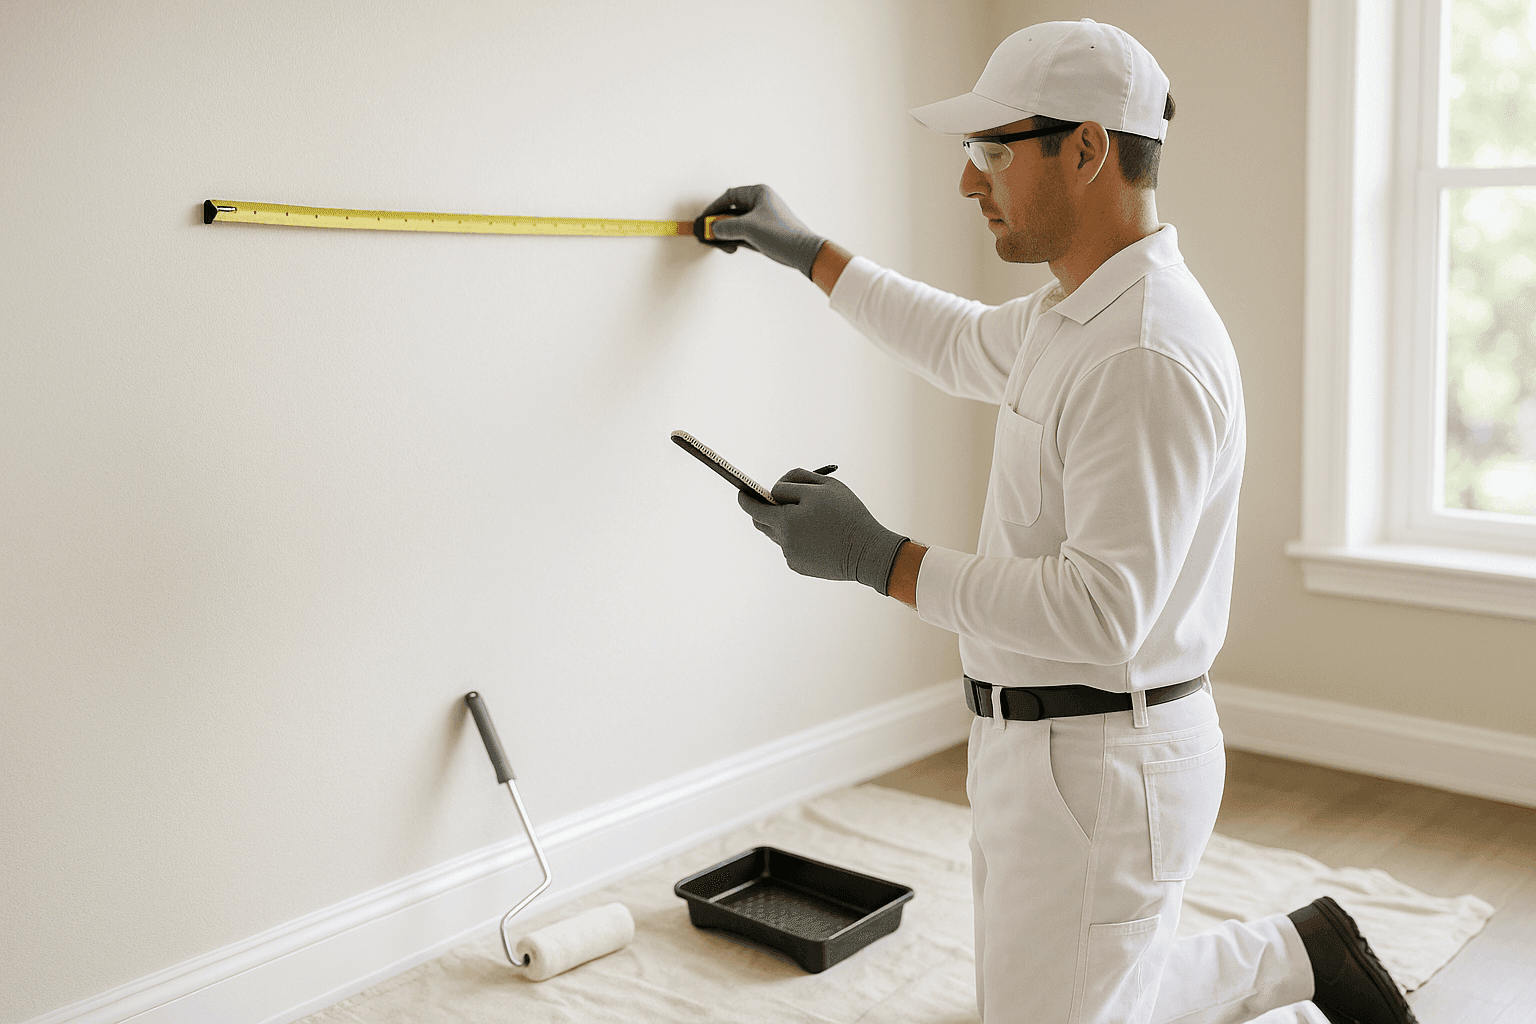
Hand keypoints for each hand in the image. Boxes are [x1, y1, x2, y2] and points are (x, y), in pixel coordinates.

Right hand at [696, 184, 825, 277]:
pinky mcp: (765, 233)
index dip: (715, 207)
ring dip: (727, 235)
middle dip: (720, 224)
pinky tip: (732, 247)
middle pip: (732, 211)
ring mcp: (763, 219)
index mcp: (759, 193)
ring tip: (723, 244)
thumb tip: (712, 229)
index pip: (730, 196)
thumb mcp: (748, 228)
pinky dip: (736, 240)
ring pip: (737, 224)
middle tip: (710, 235)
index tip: (705, 219)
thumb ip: (725, 227)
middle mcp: (761, 203)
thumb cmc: (782, 234)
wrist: (802, 252)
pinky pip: (744, 234)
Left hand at [738, 468, 907, 594]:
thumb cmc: (847, 514)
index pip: (754, 508)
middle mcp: (783, 540)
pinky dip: (799, 539)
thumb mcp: (824, 486)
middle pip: (762, 522)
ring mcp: (790, 555)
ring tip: (811, 518)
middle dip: (765, 510)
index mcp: (785, 520)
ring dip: (786, 524)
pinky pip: (791, 547)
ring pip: (779, 534)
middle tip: (774, 501)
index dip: (746, 498)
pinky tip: (819, 536)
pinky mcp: (799, 567)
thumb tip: (775, 488)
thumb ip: (794, 480)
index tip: (741, 492)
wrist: (867, 552)